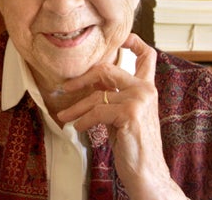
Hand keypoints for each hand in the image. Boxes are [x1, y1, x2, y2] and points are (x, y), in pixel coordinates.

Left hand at [56, 34, 187, 199]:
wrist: (147, 172)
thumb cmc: (134, 144)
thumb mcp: (124, 113)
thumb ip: (115, 94)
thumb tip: (89, 80)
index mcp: (147, 87)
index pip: (146, 55)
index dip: (133, 41)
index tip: (119, 38)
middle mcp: (146, 89)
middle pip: (107, 69)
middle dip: (81, 78)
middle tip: (64, 88)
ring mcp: (140, 99)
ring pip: (96, 95)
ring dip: (75, 107)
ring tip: (65, 116)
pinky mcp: (130, 112)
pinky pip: (97, 111)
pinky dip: (83, 120)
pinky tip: (77, 128)